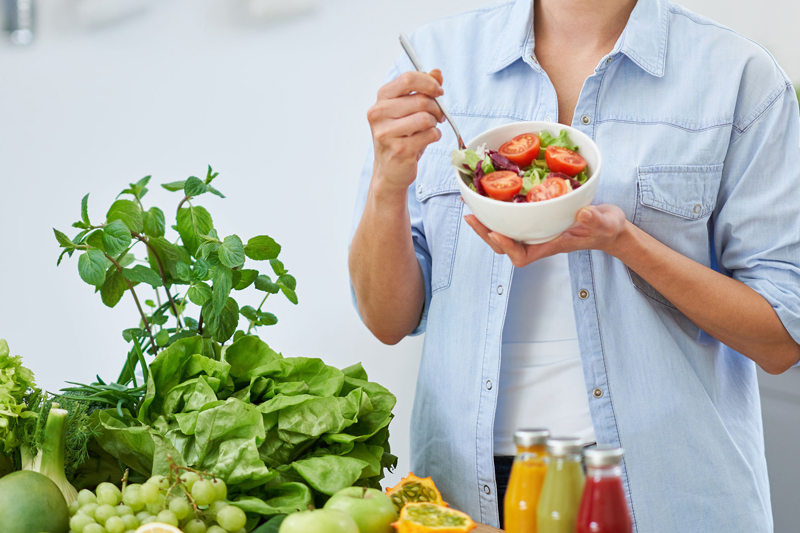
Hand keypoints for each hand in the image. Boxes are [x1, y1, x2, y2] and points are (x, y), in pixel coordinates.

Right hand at [367, 70, 444, 192]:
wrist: (389, 170)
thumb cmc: (400, 137)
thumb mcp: (409, 110)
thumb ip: (422, 89)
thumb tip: (437, 73)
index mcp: (382, 99)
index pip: (408, 79)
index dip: (429, 83)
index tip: (438, 91)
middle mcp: (379, 114)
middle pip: (421, 100)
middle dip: (436, 107)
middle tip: (438, 116)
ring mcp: (386, 133)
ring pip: (425, 118)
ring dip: (435, 123)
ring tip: (431, 128)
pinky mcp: (398, 149)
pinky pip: (429, 135)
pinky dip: (435, 136)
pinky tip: (428, 139)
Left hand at [464, 204, 628, 266]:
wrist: (607, 225)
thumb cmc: (605, 228)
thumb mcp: (604, 223)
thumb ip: (594, 220)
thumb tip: (582, 214)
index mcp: (550, 245)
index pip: (521, 256)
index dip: (506, 247)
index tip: (495, 232)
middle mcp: (538, 240)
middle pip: (504, 245)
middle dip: (485, 232)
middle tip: (470, 215)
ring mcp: (535, 230)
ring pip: (504, 231)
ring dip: (486, 220)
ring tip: (470, 204)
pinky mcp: (535, 218)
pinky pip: (512, 218)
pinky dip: (498, 208)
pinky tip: (489, 194)